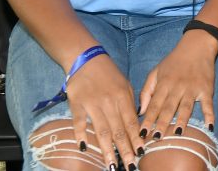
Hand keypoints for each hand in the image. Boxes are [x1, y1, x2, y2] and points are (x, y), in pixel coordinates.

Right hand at [64, 54, 142, 168]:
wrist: (87, 59)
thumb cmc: (109, 74)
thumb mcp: (125, 85)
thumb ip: (130, 104)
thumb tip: (137, 124)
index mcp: (123, 98)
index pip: (131, 123)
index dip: (136, 139)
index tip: (140, 153)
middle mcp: (109, 102)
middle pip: (118, 130)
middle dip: (125, 150)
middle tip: (130, 166)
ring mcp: (92, 104)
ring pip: (101, 130)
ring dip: (107, 149)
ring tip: (111, 164)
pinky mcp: (76, 103)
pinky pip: (78, 122)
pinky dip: (80, 134)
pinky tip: (83, 148)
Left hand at [138, 30, 217, 139]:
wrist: (197, 46)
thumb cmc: (174, 61)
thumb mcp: (156, 71)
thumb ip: (147, 91)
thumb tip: (141, 111)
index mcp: (164, 84)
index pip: (154, 105)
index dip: (147, 120)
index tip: (141, 134)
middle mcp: (177, 87)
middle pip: (168, 108)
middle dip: (161, 124)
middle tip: (155, 139)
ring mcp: (193, 89)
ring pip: (186, 107)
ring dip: (181, 121)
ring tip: (176, 134)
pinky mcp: (207, 89)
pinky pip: (208, 105)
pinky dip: (210, 116)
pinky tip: (209, 127)